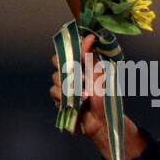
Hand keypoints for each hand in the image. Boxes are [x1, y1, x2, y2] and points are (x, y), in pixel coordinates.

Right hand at [48, 33, 143, 159]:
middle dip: (68, 69)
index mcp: (83, 66)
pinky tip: (77, 102)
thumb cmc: (105, 100)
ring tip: (86, 95)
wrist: (102, 122)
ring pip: (55, 77)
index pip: (69, 50)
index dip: (69, 50)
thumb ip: (91, 58)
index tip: (77, 56)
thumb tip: (90, 36)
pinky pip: (54, 92)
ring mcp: (64, 86)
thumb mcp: (100, 77)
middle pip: (57, 61)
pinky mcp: (59, 99)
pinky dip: (65, 97)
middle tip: (83, 79)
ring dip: (71, 86)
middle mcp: (72, 74)